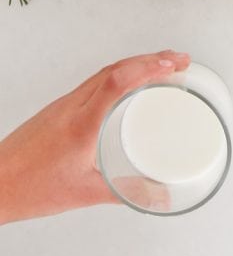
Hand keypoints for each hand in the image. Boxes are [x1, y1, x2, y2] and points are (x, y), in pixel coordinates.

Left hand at [0, 50, 189, 223]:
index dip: (148, 68)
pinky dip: (119, 74)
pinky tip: (129, 82)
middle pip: (116, 68)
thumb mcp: (84, 193)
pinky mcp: (59, 108)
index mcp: (81, 124)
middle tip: (179, 60)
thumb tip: (159, 196)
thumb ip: (124, 192)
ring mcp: (64, 104)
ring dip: (136, 63)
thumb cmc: (30, 188)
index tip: (172, 64)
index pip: (116, 81)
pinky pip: (95, 81)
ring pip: (105, 72)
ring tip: (162, 65)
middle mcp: (72, 106)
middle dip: (151, 59)